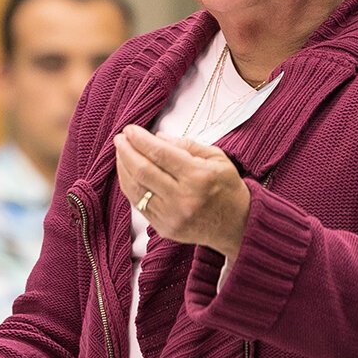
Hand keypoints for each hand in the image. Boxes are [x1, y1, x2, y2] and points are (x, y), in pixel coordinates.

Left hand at [114, 124, 250, 257]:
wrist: (238, 225)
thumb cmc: (227, 188)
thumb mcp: (216, 158)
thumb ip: (186, 145)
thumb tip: (156, 137)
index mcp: (198, 176)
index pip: (160, 153)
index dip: (140, 139)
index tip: (129, 129)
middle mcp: (183, 198)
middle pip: (142, 170)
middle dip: (126, 151)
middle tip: (119, 138)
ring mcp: (171, 216)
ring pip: (135, 188)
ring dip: (123, 168)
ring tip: (120, 153)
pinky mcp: (163, 228)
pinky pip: (138, 204)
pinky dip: (129, 186)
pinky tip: (127, 173)